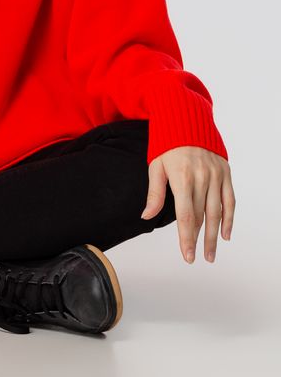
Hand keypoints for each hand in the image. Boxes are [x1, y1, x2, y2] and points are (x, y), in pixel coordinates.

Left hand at [140, 145, 234, 262]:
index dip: (186, 238)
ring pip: (217, 211)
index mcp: (181, 177)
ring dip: (214, 234)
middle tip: (197, 258)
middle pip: (201, 216)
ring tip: (210, 253)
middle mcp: (202, 177)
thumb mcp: (155, 166)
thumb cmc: (167, 143)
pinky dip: (229, 218)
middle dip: (198, 240)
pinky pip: (230, 199)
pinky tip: (225, 233)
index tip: (187, 255)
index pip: (185, 216)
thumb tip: (146, 217)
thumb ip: (154, 194)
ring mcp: (216, 175)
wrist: (186, 119)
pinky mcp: (225, 172)